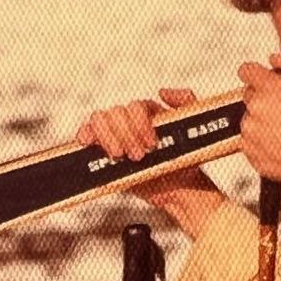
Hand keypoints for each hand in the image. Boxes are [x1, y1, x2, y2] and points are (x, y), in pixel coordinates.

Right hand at [75, 88, 223, 235]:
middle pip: (115, 113)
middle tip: (139, 156)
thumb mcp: (195, 127)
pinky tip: (90, 144)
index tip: (152, 144)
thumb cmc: (186, 159)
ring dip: (108, 138)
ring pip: (98, 121)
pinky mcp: (102, 151)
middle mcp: (127, 120)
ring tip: (122, 156)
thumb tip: (162, 91)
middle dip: (126, 135)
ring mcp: (113, 134)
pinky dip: (84, 136)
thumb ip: (186, 101)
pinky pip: (86, 135)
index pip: (134, 107)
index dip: (140, 125)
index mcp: (146, 112)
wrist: (178, 188)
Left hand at [238, 57, 280, 216]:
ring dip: (262, 121)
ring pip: (250, 118)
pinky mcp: (248, 150)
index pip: (245, 70)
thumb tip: (274, 59)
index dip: (254, 73)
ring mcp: (250, 130)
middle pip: (249, 95)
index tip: (260, 79)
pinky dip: (261, 141)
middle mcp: (255, 108)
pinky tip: (280, 143)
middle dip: (263, 99)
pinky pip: (249, 140)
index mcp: (269, 88)